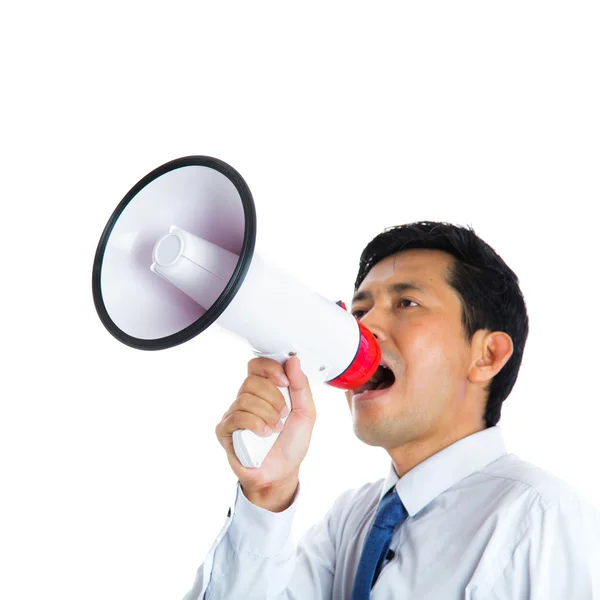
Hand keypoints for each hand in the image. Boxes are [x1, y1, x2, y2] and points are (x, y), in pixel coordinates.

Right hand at [215, 355, 315, 508]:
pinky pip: (236, 417)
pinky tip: (264, 435)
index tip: (285, 381)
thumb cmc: (291, 445)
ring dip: (267, 414)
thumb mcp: (306, 412)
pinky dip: (256, 424)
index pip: (257, 365)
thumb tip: (293, 361)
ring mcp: (234, 414)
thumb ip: (301, 386)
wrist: (282, 473)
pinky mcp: (225, 431)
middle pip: (251, 381)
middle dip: (274, 398)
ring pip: (245, 398)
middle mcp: (246, 399)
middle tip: (283, 414)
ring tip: (275, 429)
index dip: (270, 368)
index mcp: (264, 391)